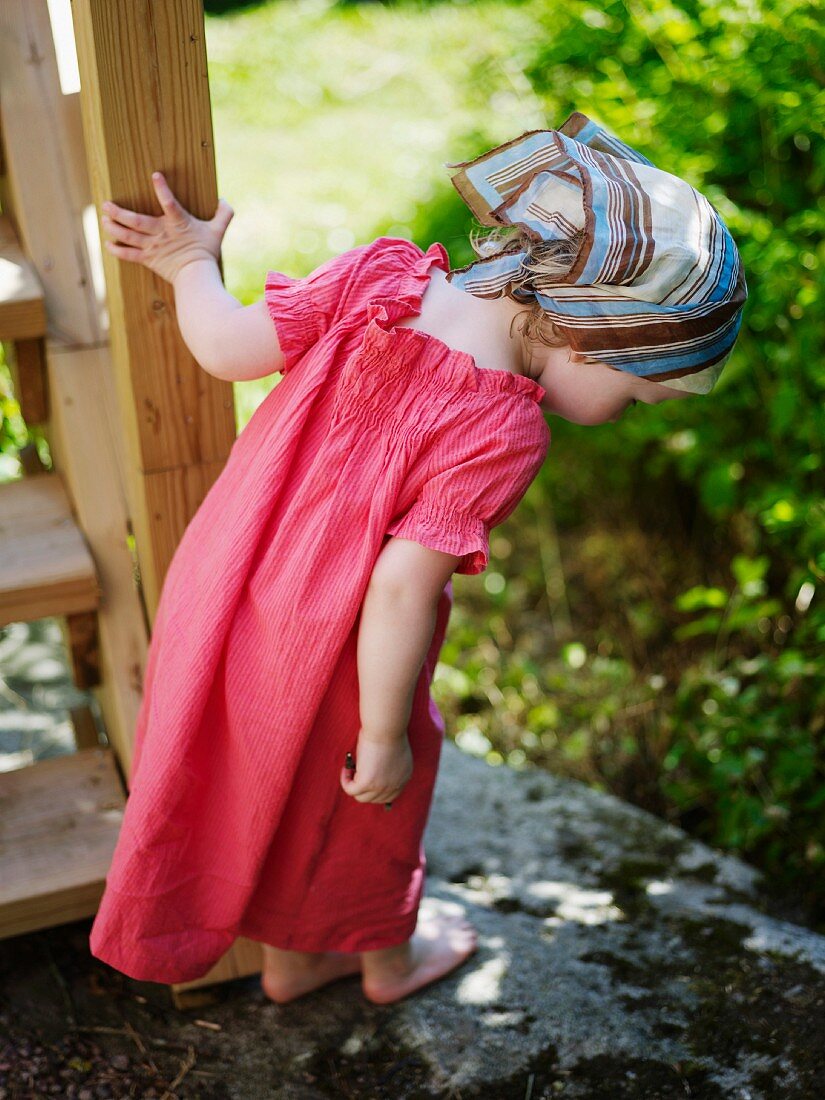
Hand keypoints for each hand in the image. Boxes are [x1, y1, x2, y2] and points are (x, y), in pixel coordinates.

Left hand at [99, 171, 233, 284]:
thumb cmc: (207, 253)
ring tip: (103, 219)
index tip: (155, 175)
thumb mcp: (218, 231)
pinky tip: (108, 244)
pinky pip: (129, 255)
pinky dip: (117, 250)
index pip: (170, 203)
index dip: (162, 189)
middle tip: (106, 205)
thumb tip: (225, 200)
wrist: (197, 277)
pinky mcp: (149, 259)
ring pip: (128, 236)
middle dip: (118, 213)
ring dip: (113, 227)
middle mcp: (161, 233)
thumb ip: (223, 215)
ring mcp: (153, 247)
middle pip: (135, 221)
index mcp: (178, 223)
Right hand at [340, 729, 412, 805]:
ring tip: (350, 768)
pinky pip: (351, 790)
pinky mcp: (367, 782)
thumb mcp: (394, 752)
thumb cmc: (388, 731)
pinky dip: (345, 781)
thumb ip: (389, 766)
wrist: (386, 727)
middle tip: (356, 771)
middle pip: (375, 799)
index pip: (389, 795)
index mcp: (404, 778)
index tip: (366, 777)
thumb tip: (371, 770)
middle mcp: (394, 785)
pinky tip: (346, 768)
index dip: (375, 789)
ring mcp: (381, 786)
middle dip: (364, 787)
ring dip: (353, 783)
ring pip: (361, 797)